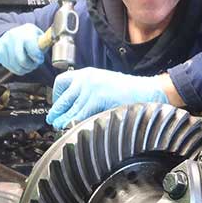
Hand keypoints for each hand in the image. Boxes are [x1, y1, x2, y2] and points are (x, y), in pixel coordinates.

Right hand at [0, 23, 44, 75]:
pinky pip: (8, 67)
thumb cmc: (30, 37)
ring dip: (24, 69)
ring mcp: (3, 44)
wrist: (14, 33)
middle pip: (22, 60)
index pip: (31, 47)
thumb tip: (56, 44)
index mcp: (26, 30)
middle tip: (34, 65)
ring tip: (28, 65)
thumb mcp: (39, 35)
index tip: (39, 59)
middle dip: (31, 66)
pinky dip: (16, 69)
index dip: (36, 57)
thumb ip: (45, 42)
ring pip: (15, 66)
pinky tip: (20, 64)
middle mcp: (13, 36)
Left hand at [46, 67, 167, 128]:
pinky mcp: (97, 98)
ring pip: (69, 109)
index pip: (61, 81)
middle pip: (63, 98)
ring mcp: (91, 88)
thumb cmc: (130, 92)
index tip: (57, 105)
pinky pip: (79, 115)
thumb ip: (89, 92)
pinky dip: (72, 123)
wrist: (147, 91)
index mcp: (88, 74)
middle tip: (53, 120)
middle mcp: (86, 79)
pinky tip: (70, 128)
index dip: (56, 96)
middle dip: (56, 111)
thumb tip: (75, 108)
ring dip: (62, 120)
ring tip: (60, 128)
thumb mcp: (105, 85)